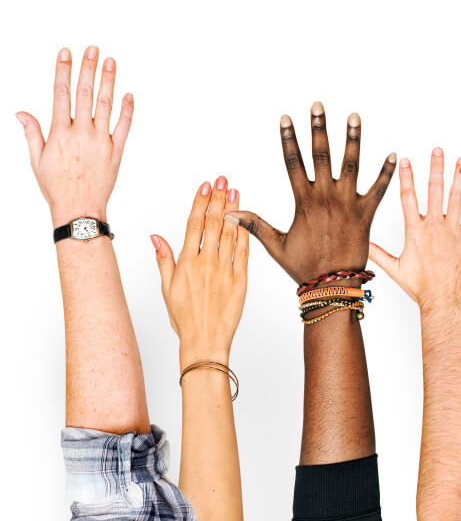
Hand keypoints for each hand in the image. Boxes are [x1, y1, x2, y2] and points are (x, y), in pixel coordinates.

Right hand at [17, 46, 133, 225]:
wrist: (80, 208)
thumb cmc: (57, 187)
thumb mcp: (37, 159)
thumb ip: (33, 133)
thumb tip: (21, 113)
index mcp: (60, 133)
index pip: (62, 93)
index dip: (64, 70)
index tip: (66, 53)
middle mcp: (82, 133)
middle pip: (85, 93)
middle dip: (88, 69)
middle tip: (93, 50)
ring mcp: (101, 141)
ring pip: (105, 105)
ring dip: (109, 81)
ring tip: (111, 62)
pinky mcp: (116, 151)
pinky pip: (124, 127)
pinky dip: (127, 110)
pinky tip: (128, 94)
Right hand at [152, 177, 248, 368]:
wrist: (205, 341)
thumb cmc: (184, 318)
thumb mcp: (167, 288)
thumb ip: (164, 259)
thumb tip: (155, 236)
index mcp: (187, 264)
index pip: (194, 225)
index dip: (200, 202)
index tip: (205, 186)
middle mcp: (206, 264)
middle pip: (213, 223)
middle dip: (218, 198)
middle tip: (223, 179)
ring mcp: (225, 271)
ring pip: (229, 233)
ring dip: (232, 210)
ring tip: (235, 191)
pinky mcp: (241, 281)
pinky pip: (243, 252)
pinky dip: (244, 233)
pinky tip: (245, 218)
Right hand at [226, 102, 395, 283]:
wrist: (333, 286)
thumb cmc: (305, 268)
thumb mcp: (276, 245)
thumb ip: (255, 224)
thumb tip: (228, 214)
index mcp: (304, 202)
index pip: (294, 163)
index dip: (289, 139)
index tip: (287, 118)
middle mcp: (326, 198)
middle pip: (322, 155)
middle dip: (319, 128)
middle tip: (318, 106)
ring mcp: (348, 204)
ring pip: (351, 164)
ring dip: (353, 139)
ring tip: (354, 116)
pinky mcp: (367, 214)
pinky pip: (379, 189)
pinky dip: (386, 172)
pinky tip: (392, 153)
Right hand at [369, 148, 460, 309]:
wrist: (444, 299)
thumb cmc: (421, 288)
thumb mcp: (396, 270)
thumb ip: (380, 254)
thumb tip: (364, 246)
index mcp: (414, 231)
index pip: (408, 197)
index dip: (406, 176)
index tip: (405, 160)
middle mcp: (433, 227)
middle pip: (434, 190)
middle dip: (436, 167)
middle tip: (438, 150)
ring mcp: (452, 231)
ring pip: (455, 197)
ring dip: (458, 176)